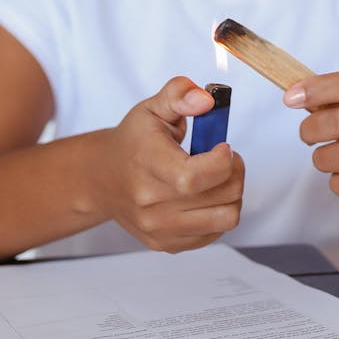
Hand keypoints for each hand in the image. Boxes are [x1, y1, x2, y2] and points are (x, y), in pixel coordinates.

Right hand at [92, 76, 243, 251]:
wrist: (103, 178)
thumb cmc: (133, 141)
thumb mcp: (153, 108)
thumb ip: (180, 94)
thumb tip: (205, 100)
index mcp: (148, 164)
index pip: (196, 177)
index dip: (224, 160)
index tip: (223, 146)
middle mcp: (150, 203)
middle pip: (222, 196)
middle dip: (235, 171)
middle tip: (224, 158)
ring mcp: (158, 228)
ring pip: (226, 218)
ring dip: (232, 194)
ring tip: (217, 178)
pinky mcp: (166, 244)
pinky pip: (215, 233)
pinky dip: (219, 212)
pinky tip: (205, 195)